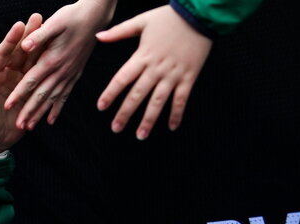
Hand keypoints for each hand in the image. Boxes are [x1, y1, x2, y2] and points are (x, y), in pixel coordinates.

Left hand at [0, 13, 44, 152]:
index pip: (1, 55)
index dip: (10, 41)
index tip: (19, 25)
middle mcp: (7, 77)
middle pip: (19, 53)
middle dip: (29, 35)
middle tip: (39, 16)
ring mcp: (20, 84)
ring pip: (33, 62)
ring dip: (42, 46)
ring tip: (53, 27)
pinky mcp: (30, 95)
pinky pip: (42, 80)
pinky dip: (50, 70)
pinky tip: (61, 56)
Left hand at [5, 0, 116, 128]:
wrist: (97, 15)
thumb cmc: (74, 16)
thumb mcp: (55, 22)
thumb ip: (39, 36)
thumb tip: (24, 46)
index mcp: (52, 60)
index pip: (31, 81)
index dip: (19, 94)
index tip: (8, 106)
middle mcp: (60, 71)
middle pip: (41, 95)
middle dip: (29, 111)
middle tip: (18, 126)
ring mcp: (69, 74)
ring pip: (52, 99)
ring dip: (40, 114)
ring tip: (30, 127)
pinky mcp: (75, 74)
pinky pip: (65, 95)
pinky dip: (57, 108)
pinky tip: (51, 121)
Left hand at [96, 5, 212, 138]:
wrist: (201, 12)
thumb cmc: (170, 16)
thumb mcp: (142, 20)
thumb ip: (119, 31)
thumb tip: (98, 36)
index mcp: (143, 56)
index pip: (122, 79)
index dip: (110, 93)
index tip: (101, 107)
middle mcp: (156, 68)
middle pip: (137, 95)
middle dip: (125, 113)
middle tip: (116, 128)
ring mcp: (173, 74)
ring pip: (158, 101)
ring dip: (148, 120)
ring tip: (140, 135)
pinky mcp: (189, 76)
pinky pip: (182, 98)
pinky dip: (177, 113)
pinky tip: (172, 127)